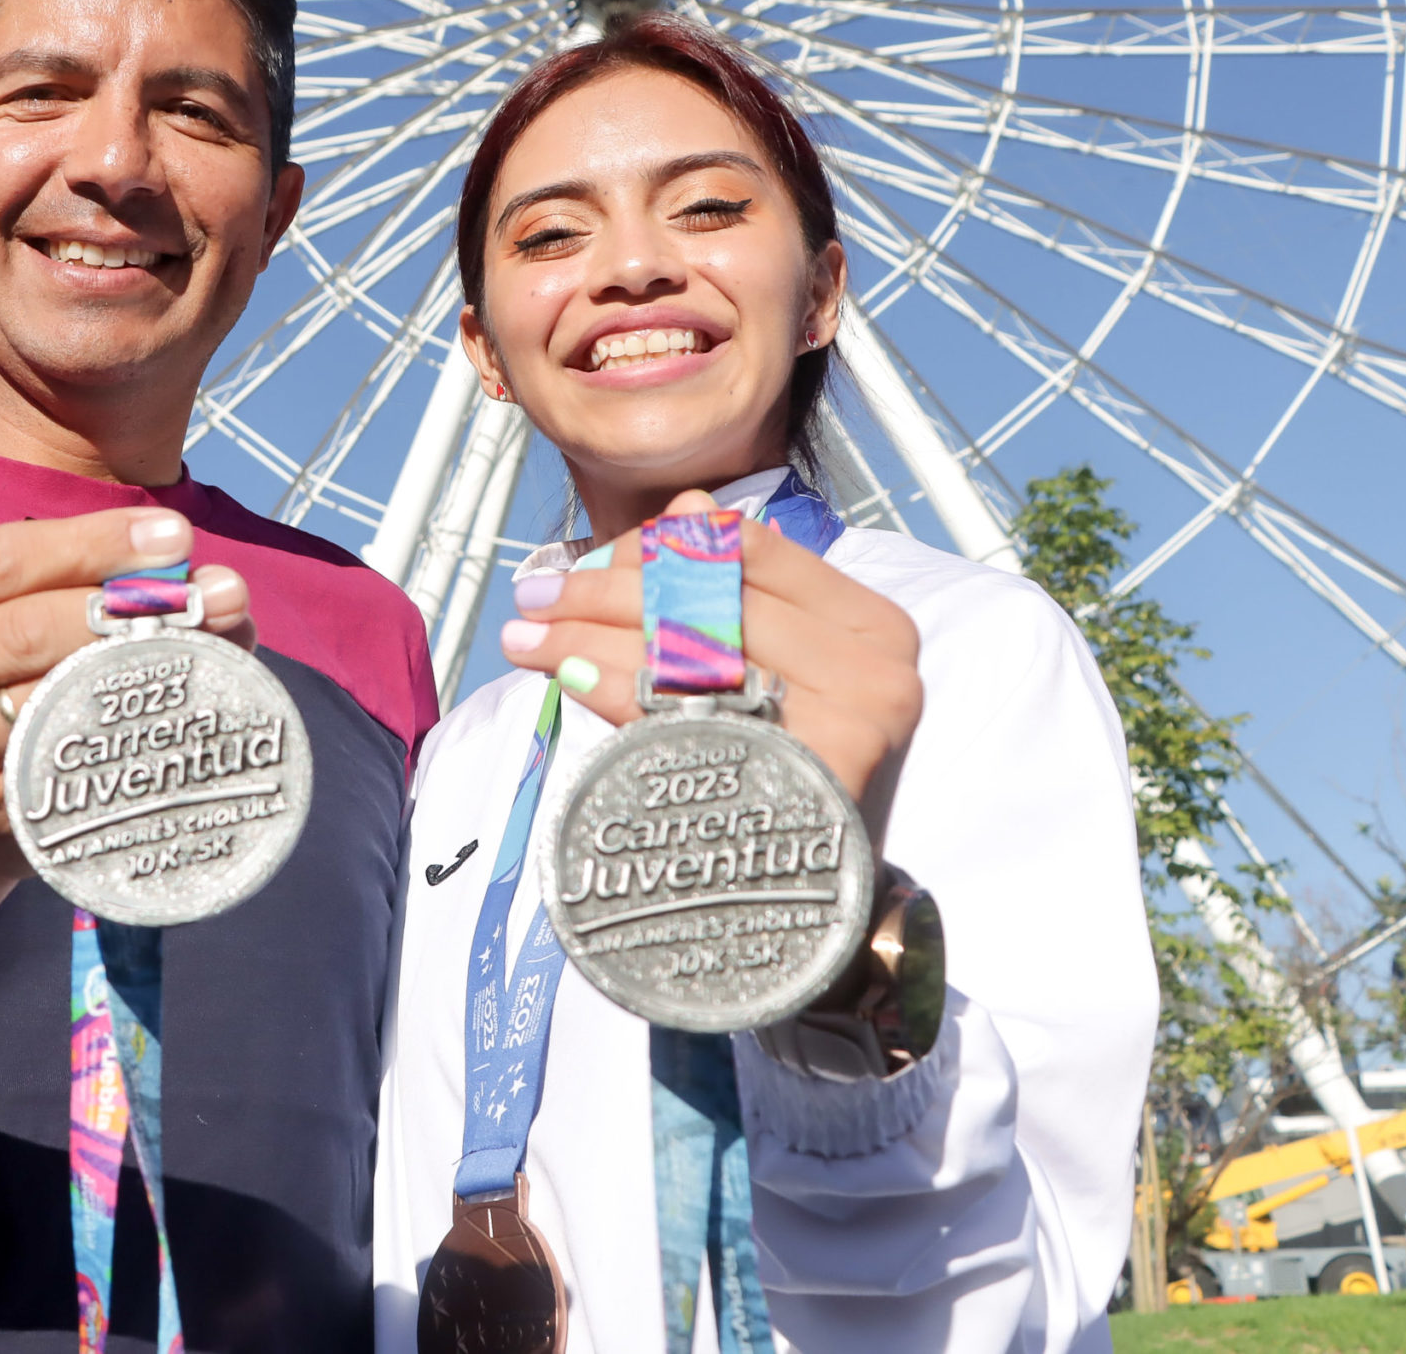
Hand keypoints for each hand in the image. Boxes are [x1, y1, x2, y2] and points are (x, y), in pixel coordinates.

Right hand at [0, 509, 255, 881]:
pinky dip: (129, 735)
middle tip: (214, 594)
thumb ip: (76, 577)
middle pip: (24, 630)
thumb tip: (203, 573)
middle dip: (129, 607)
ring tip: (213, 647)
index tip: (175, 536)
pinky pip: (65, 764)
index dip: (93, 544)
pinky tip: (180, 716)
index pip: (0, 559)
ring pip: (49, 701)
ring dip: (143, 671)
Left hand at [498, 491, 921, 844]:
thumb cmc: (790, 770)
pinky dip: (612, 688)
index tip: (592, 558)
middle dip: (607, 590)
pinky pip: (681, 713)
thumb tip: (690, 506)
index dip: (662, 546)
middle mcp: (878, 672)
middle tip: (537, 595)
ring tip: (527, 635)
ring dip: (589, 635)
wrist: (823, 899)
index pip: (752, 551)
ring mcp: (850, 728)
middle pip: (712, 599)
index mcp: (876, 626)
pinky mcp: (803, 777)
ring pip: (688, 650)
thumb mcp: (778, 669)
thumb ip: (737, 589)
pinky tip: (565, 676)